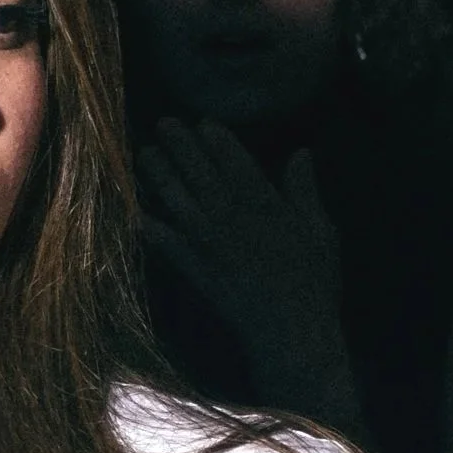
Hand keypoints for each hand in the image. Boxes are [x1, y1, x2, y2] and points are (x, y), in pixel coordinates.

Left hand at [139, 124, 358, 425]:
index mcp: (264, 204)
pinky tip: (131, 207)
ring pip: (176, 198)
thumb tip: (301, 153)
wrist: (290, 330)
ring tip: (145, 153)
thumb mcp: (321, 230)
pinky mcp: (193, 267)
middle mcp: (230, 217)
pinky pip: (163, 240)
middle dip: (180, 146)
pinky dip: (146, 222)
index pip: (235, 161)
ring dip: (158, 174)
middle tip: (164, 124)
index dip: (216, 139)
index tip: (202, 122)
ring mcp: (207, 242)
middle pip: (199, 173)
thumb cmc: (313, 281)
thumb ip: (304, 190)